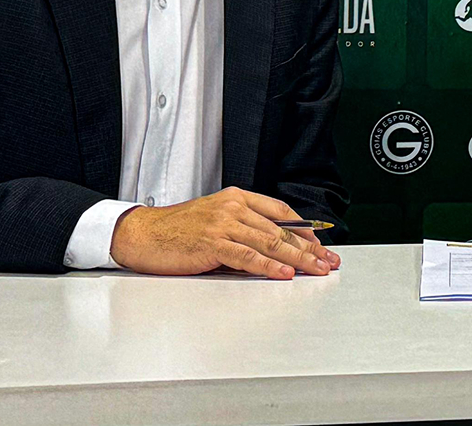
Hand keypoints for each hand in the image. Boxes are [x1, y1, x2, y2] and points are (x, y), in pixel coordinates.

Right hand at [109, 187, 341, 278]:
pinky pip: (248, 256)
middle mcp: (235, 206)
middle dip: (309, 247)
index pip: (281, 212)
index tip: (321, 244)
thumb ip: (243, 229)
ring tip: (316, 270)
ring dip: (298, 258)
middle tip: (328, 261)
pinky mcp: (213, 243)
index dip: (304, 229)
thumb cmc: (177, 231)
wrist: (143, 233)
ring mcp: (224, 223)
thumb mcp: (215, 220)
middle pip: (282, 229)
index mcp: (238, 197)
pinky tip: (285, 274)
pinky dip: (270, 266)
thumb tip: (273, 250)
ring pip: (271, 242)